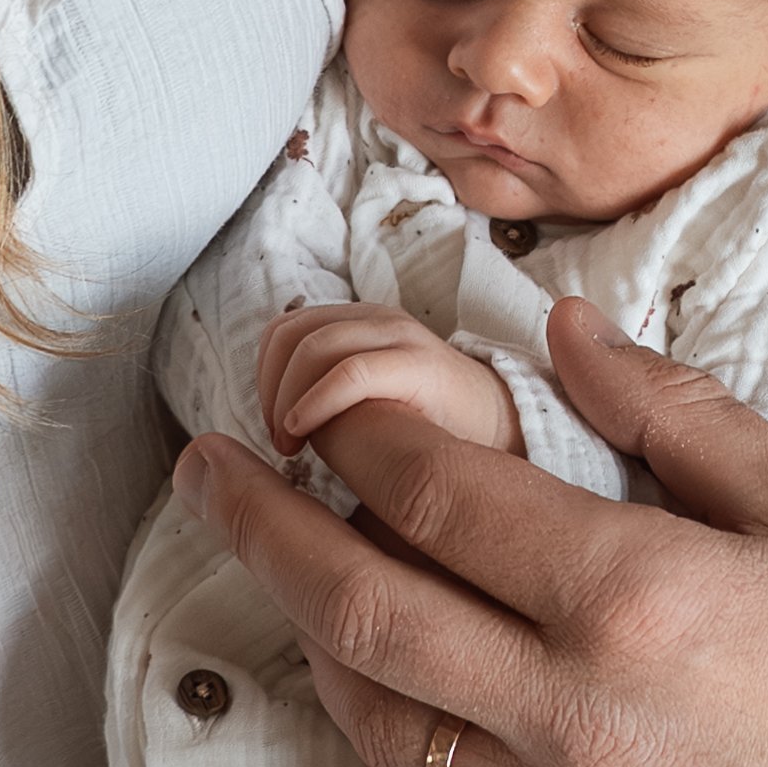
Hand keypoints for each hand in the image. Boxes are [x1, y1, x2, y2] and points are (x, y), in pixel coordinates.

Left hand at [175, 300, 767, 766]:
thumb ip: (671, 413)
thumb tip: (562, 335)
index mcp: (634, 593)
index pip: (430, 495)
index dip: (350, 438)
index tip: (308, 400)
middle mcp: (578, 716)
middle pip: (360, 608)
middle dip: (263, 528)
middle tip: (206, 476)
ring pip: (381, 727)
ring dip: (321, 647)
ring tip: (296, 585)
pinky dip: (399, 758)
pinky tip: (394, 710)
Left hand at [258, 303, 520, 454]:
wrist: (504, 433)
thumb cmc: (427, 429)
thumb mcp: (363, 407)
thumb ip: (322, 400)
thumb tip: (268, 427)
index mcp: (358, 324)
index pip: (284, 332)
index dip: (263, 378)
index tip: (273, 428)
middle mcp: (376, 320)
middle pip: (290, 335)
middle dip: (269, 390)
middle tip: (279, 443)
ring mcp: (399, 338)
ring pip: (311, 348)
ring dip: (285, 400)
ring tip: (291, 445)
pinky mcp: (419, 365)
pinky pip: (351, 373)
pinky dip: (314, 402)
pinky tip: (305, 433)